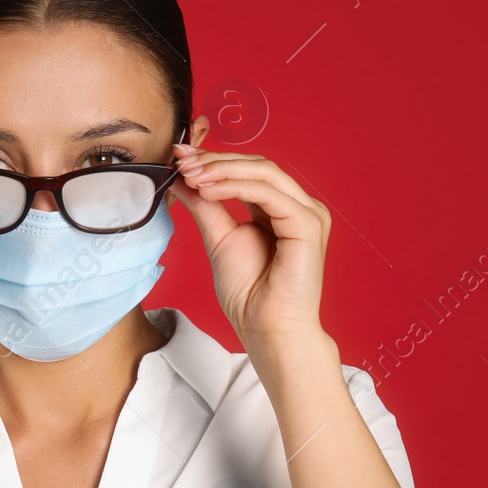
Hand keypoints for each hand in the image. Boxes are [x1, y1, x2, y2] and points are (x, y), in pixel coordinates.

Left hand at [169, 143, 332, 363]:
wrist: (267, 330)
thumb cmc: (250, 295)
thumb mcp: (219, 238)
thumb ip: (206, 205)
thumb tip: (183, 178)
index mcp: (281, 209)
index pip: (249, 171)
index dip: (214, 160)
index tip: (180, 157)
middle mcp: (298, 207)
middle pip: (258, 165)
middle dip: (216, 160)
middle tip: (182, 161)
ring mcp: (307, 214)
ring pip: (264, 172)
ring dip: (222, 169)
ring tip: (191, 175)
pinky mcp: (308, 225)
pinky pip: (269, 194)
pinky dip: (235, 186)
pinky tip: (209, 189)